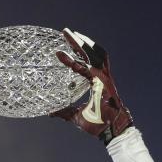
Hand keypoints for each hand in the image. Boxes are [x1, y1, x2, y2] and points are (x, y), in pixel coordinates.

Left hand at [51, 28, 132, 143]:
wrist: (110, 131)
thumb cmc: (97, 124)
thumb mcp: (76, 117)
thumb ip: (64, 112)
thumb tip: (50, 112)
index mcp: (95, 82)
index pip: (84, 63)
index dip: (73, 55)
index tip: (60, 50)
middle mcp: (101, 77)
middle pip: (91, 53)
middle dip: (78, 41)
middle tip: (65, 30)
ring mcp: (105, 78)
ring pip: (96, 54)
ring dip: (84, 43)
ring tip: (71, 34)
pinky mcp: (106, 83)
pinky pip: (94, 69)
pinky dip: (84, 61)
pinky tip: (75, 53)